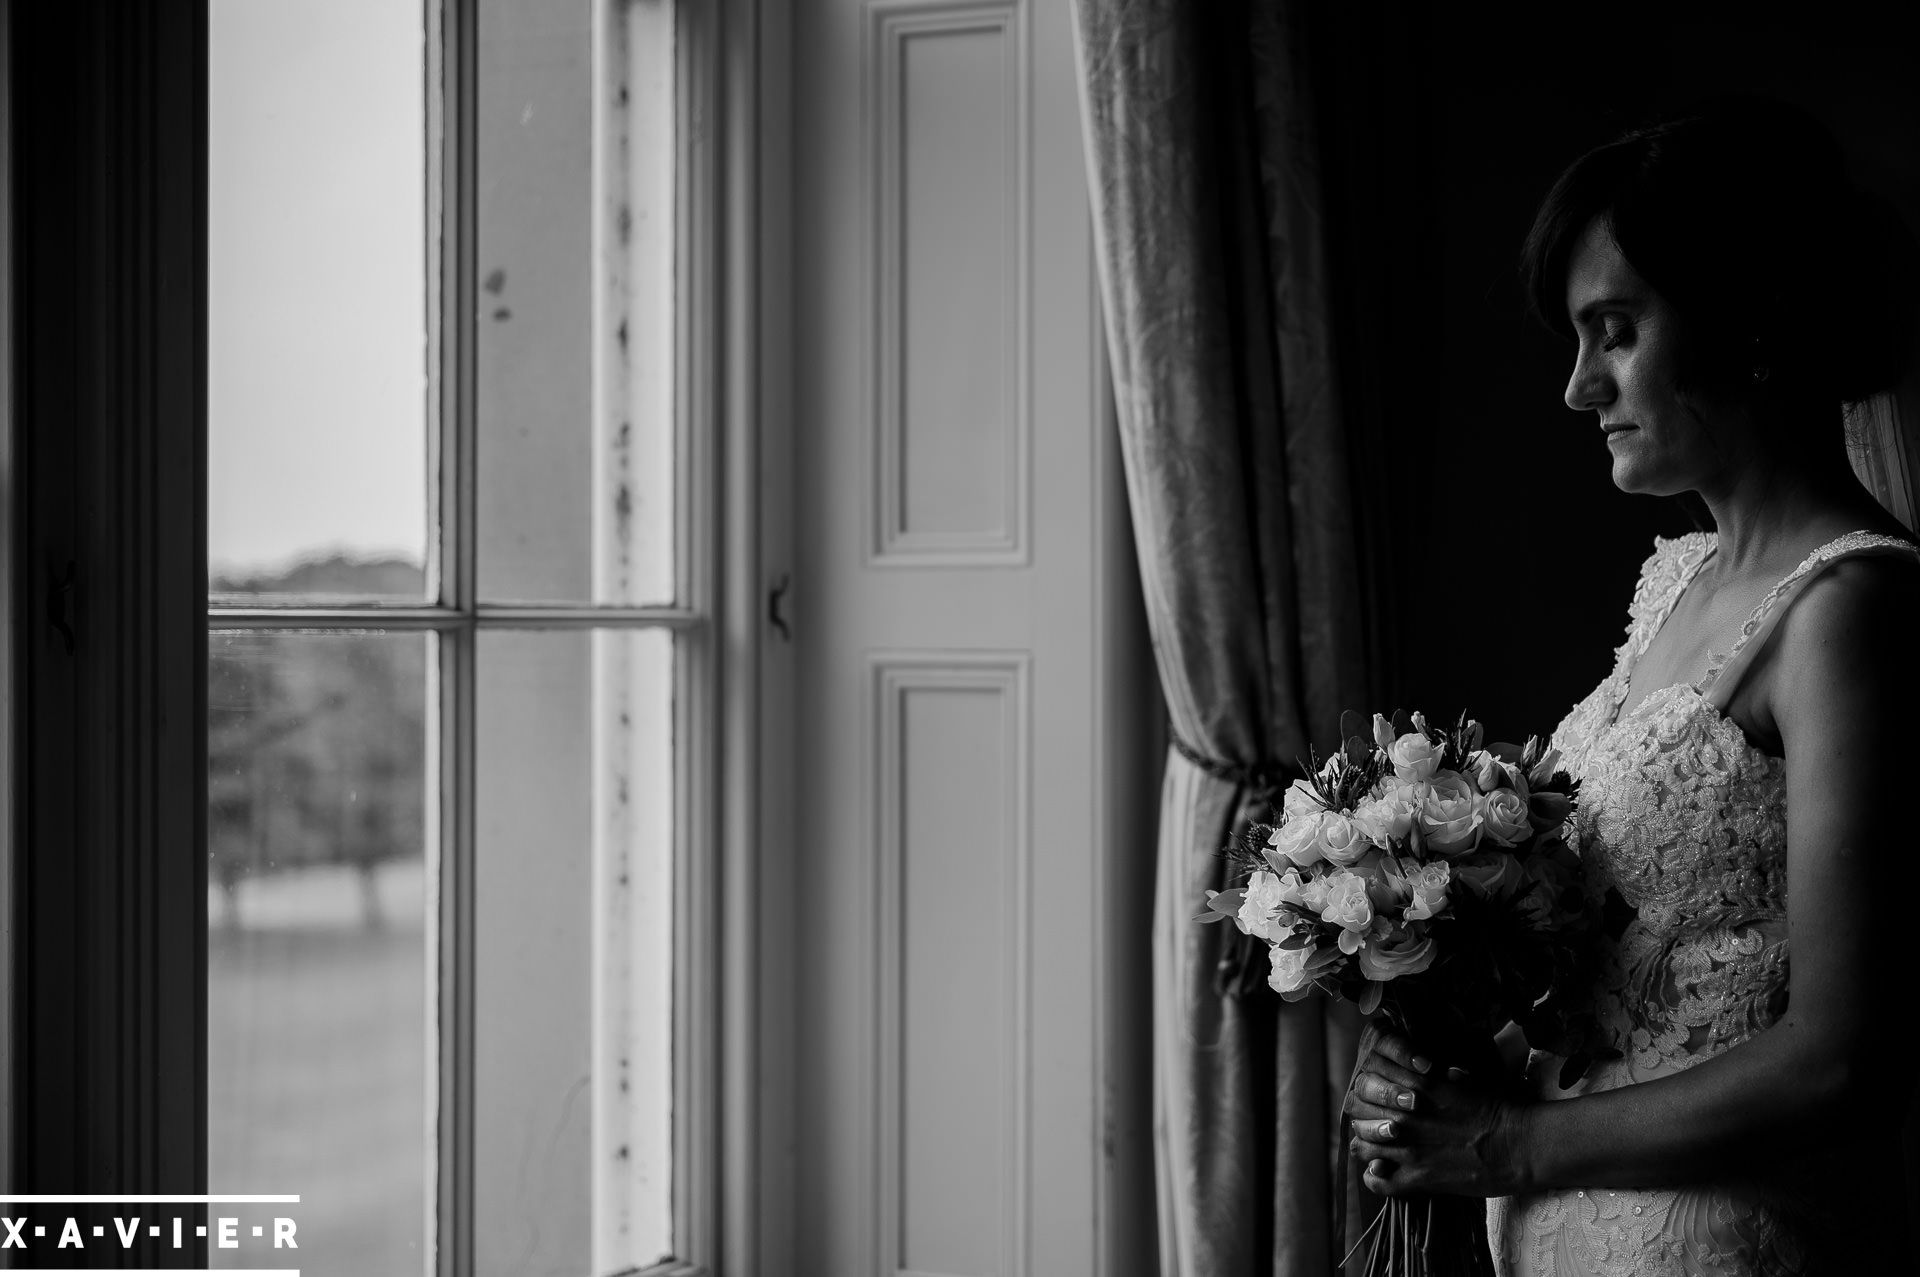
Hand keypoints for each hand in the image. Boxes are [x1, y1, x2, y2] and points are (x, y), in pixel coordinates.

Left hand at [1344, 1029, 1531, 1198]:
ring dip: (1367, 1146)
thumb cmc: (1499, 1110)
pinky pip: (1377, 1181)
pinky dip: (1374, 1177)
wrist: (1520, 1145)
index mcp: (1417, 1087)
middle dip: (1363, 1117)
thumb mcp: (1467, 1081)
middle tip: (1373, 1124)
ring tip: (1377, 1149)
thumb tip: (1440, 1072)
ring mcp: (1410, 1148)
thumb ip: (1442, 1076)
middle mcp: (1407, 1116)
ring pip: (1361, 1145)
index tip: (1376, 1098)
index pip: (1368, 1083)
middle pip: (1358, 1112)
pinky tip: (1383, 1173)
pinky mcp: (1419, 1179)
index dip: (1369, 1091)